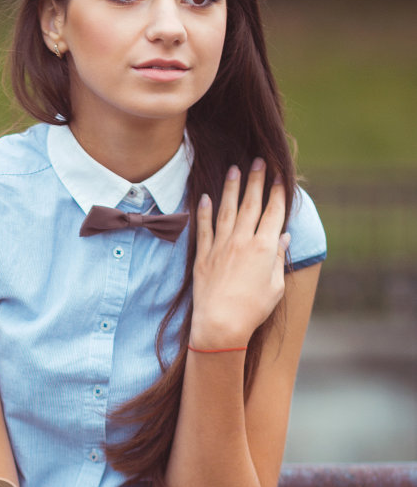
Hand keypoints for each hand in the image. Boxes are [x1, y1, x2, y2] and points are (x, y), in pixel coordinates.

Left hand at [192, 158, 289, 349]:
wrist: (220, 325)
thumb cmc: (253, 310)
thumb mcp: (275, 286)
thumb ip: (279, 258)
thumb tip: (283, 237)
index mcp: (265, 248)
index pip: (273, 212)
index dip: (278, 192)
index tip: (280, 175)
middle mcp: (243, 242)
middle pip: (251, 204)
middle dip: (256, 180)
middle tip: (258, 160)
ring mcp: (221, 247)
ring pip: (227, 210)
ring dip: (231, 188)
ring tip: (234, 169)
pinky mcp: (203, 257)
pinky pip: (204, 228)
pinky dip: (204, 211)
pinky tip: (205, 197)